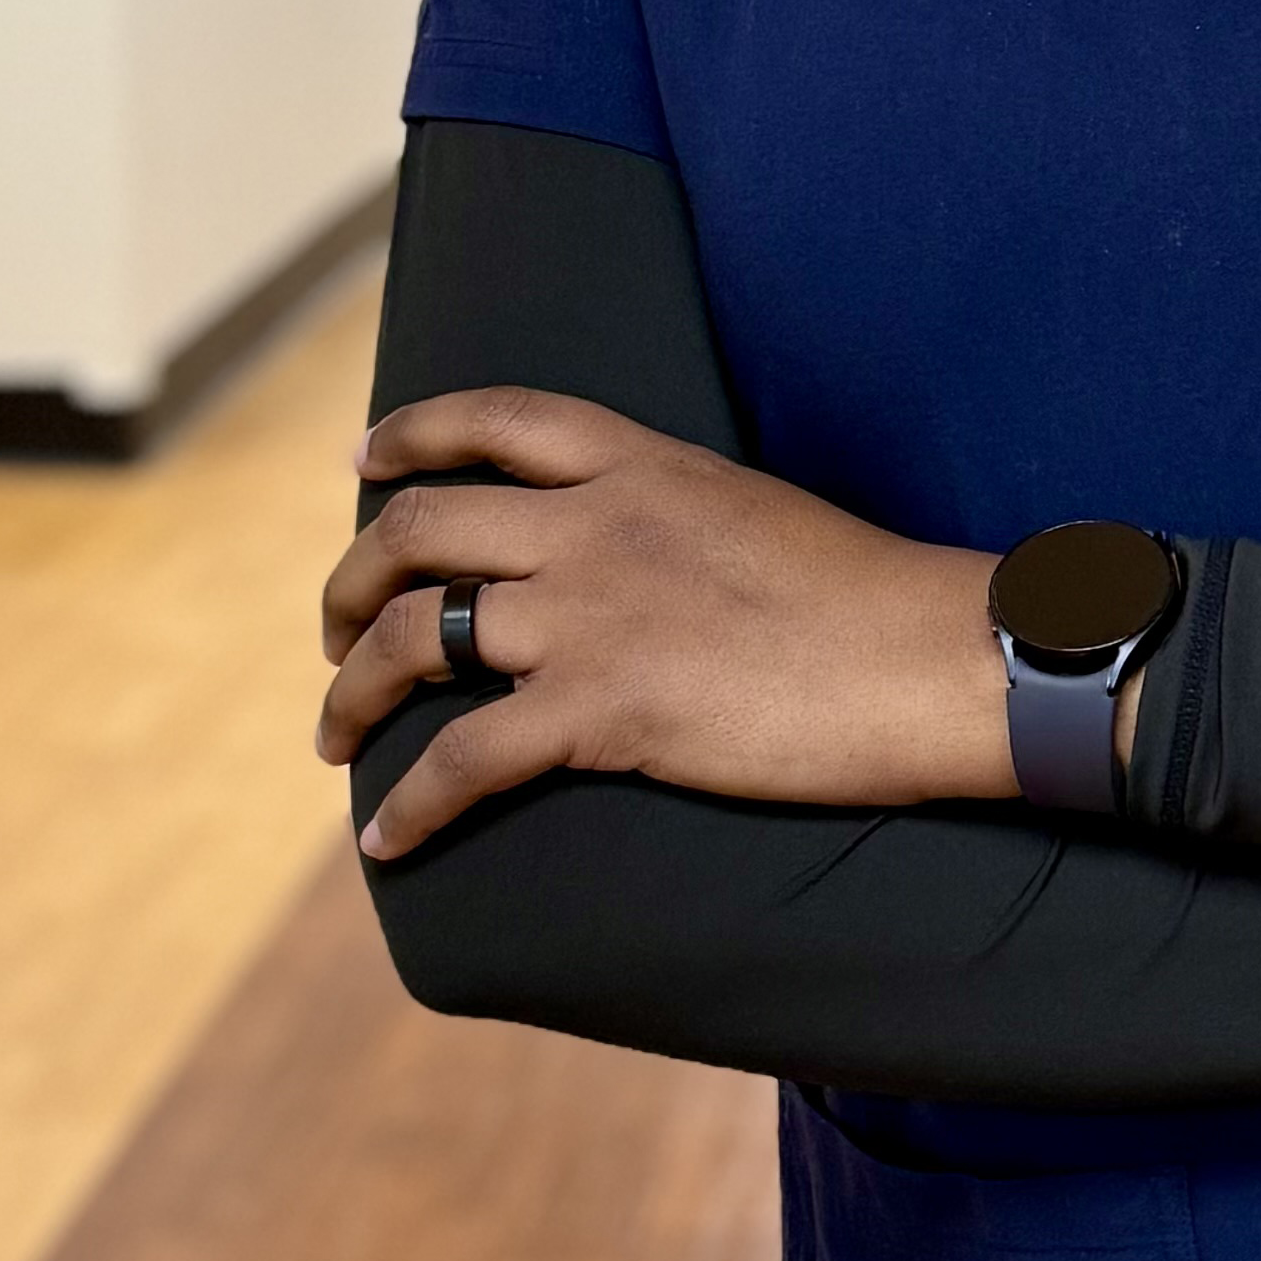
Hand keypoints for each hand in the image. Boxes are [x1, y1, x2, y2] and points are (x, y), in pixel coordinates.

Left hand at [318, 389, 1014, 858]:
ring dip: (350, 696)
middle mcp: (594, 526)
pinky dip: (407, 808)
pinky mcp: (601, 710)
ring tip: (335, 737)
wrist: (925, 656)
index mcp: (641, 465)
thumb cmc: (865, 596)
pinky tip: (387, 841)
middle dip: (350, 582)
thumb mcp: (751, 508)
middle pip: (418, 527)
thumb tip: (634, 550)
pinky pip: (460, 762)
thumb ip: (671, 516)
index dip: (413, 435)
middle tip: (337, 629)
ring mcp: (591, 616)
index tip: (367, 458)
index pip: (495, 419)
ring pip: (410, 639)